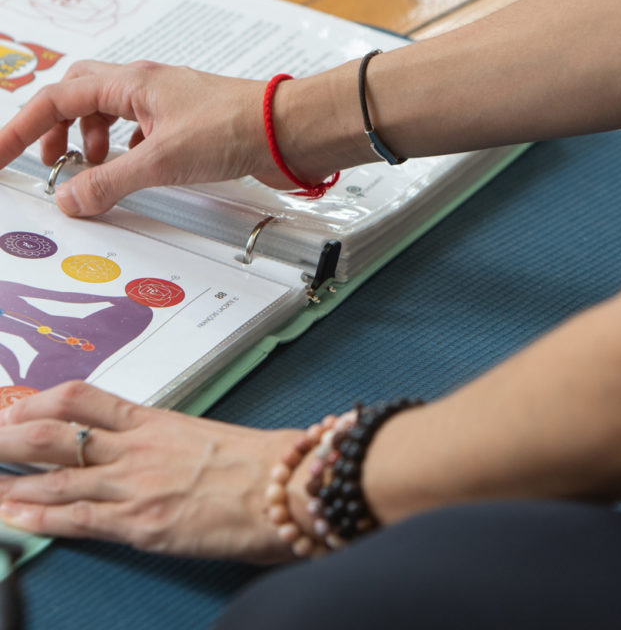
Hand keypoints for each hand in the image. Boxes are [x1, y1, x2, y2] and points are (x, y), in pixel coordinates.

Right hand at [0, 60, 341, 215]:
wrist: (290, 130)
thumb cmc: (236, 127)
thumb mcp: (160, 161)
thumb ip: (110, 181)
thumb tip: (70, 198)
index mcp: (130, 84)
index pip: (56, 98)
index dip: (20, 129)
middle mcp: (146, 86)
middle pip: (79, 96)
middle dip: (56, 129)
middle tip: (50, 163)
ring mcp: (169, 102)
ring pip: (111, 112)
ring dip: (92, 140)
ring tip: (91, 171)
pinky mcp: (190, 121)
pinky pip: (141, 128)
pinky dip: (125, 148)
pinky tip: (133, 169)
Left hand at [0, 382, 302, 561]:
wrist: (290, 485)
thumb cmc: (263, 462)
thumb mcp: (209, 437)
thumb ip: (172, 442)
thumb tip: (153, 451)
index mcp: (156, 421)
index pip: (82, 398)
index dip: (37, 402)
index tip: (13, 409)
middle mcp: (138, 449)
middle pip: (52, 434)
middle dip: (6, 439)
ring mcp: (136, 486)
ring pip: (54, 478)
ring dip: (8, 482)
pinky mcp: (141, 524)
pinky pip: (77, 520)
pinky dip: (38, 519)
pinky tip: (12, 519)